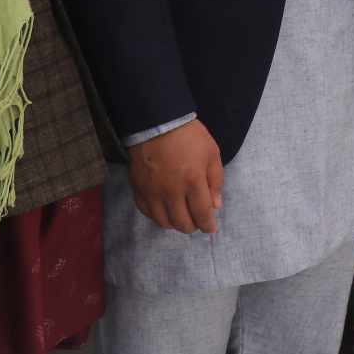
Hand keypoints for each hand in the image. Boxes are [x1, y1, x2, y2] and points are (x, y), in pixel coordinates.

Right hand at [127, 119, 222, 234]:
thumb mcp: (212, 153)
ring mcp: (153, 192)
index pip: (201, 213)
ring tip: (181, 219)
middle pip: (182, 222)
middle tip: (196, 223)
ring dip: (174, 224)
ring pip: (163, 221)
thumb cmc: (190, 136)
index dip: (207, 225)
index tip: (210, 229)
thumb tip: (215, 206)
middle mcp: (172, 191)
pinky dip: (156, 216)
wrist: (158, 123)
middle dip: (192, 227)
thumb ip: (215, 181)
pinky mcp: (138, 189)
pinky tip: (163, 212)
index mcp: (193, 182)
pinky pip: (146, 212)